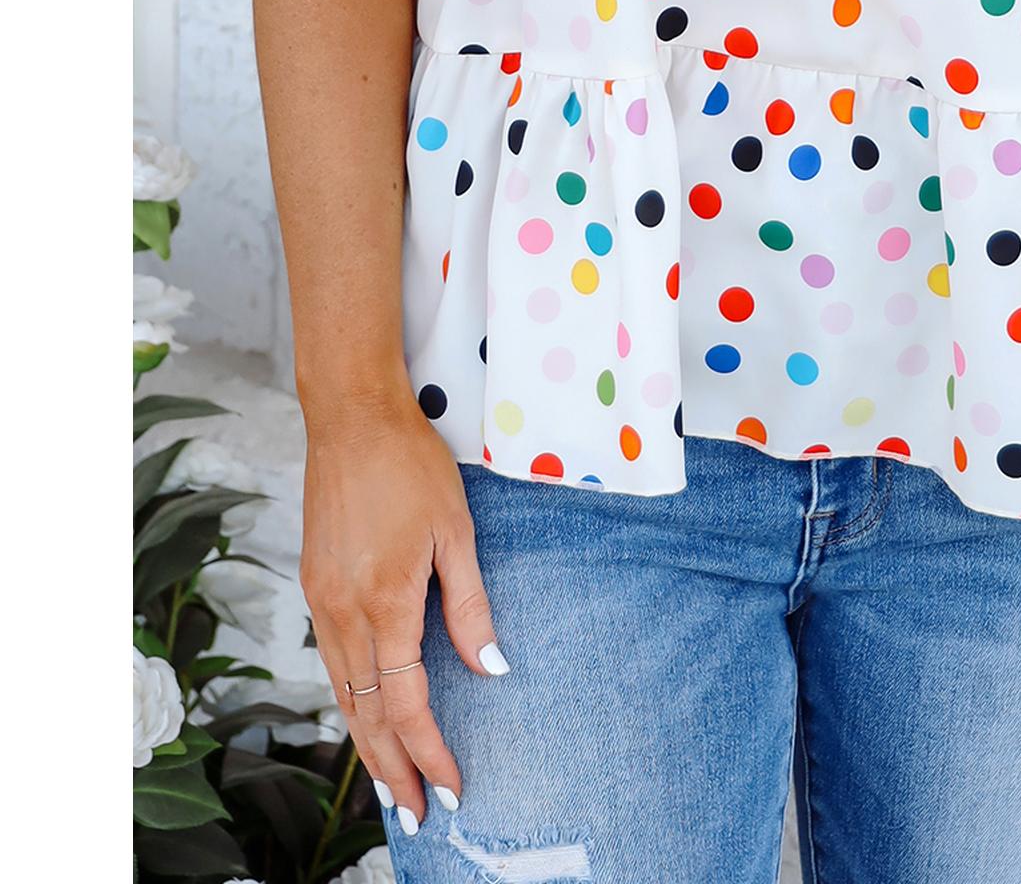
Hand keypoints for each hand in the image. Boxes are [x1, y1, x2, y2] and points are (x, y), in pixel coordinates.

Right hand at [299, 397, 506, 833]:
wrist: (351, 418)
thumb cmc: (412, 466)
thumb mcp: (455, 531)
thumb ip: (470, 606)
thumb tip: (491, 669)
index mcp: (386, 602)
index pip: (407, 703)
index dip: (430, 753)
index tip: (451, 790)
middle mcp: (344, 612)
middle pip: (366, 715)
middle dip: (393, 771)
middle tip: (419, 817)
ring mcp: (322, 601)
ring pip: (343, 695)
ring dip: (367, 745)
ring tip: (392, 787)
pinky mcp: (314, 587)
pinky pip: (332, 662)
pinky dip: (350, 703)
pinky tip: (366, 718)